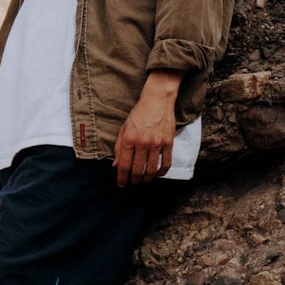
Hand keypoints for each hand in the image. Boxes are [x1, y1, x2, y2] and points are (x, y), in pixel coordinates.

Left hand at [112, 72, 181, 186]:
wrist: (157, 100)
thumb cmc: (139, 114)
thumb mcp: (124, 129)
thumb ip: (119, 147)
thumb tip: (115, 165)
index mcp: (129, 139)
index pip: (124, 165)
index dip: (122, 178)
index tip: (121, 184)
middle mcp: (142, 142)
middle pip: (138, 170)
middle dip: (134, 180)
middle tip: (133, 183)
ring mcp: (157, 143)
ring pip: (152, 170)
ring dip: (147, 179)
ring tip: (144, 180)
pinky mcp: (168, 142)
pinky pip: (166, 163)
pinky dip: (162, 172)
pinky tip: (158, 174)